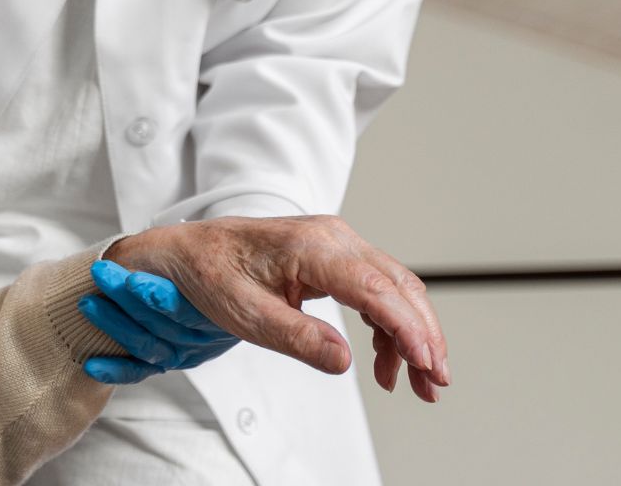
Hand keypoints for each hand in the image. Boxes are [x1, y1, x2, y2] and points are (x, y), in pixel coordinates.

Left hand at [78, 260, 238, 384]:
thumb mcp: (203, 254)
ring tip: (88, 304)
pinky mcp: (164, 361)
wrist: (226, 290)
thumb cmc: (205, 264)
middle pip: (159, 324)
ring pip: (146, 345)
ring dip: (113, 324)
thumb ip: (180, 255)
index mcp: (215, 310)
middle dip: (124, 297)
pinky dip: (115, 369)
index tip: (132, 281)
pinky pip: (138, 370)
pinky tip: (92, 365)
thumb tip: (141, 245)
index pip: (185, 309)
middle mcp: (199, 336)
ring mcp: (181, 351)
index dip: (157, 296)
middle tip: (101, 273)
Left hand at [103, 216, 450, 401]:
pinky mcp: (333, 257)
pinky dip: (389, 325)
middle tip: (434, 383)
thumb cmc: (208, 274)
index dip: (407, 328)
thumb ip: (295, 336)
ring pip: (394, 288)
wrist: (185, 252)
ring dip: (411, 333)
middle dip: (424, 336)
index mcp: (309, 246)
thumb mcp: (243, 313)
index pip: (375, 287)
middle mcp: (331, 237)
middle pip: (398, 286)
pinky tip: (385, 361)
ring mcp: (335, 243)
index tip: (426, 365)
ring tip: (415, 382)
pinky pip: (376, 289)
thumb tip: (344, 361)